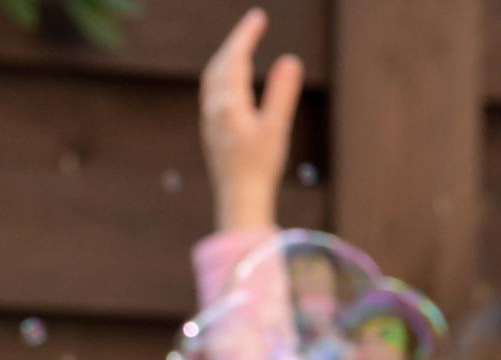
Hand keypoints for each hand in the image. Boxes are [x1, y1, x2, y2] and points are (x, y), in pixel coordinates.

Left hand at [200, 9, 303, 231]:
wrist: (239, 200)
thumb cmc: (259, 168)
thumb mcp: (276, 129)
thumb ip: (282, 94)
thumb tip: (290, 59)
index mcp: (228, 105)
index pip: (235, 60)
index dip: (246, 36)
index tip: (258, 16)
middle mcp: (214, 110)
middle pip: (220, 65)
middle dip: (236, 41)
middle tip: (254, 22)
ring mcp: (210, 121)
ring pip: (213, 79)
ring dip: (226, 57)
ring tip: (242, 44)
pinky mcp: (212, 132)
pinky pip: (212, 93)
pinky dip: (222, 75)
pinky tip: (232, 80)